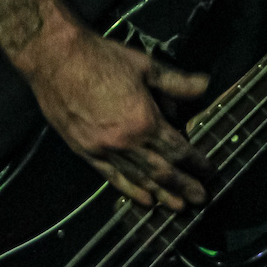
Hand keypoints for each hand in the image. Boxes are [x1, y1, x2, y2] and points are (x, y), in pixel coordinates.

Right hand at [20, 32, 215, 209]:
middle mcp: (126, 143)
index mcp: (144, 121)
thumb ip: (176, 83)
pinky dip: (129, 191)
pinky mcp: (85, 152)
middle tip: (201, 199)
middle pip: (161, 171)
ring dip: (161, 194)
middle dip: (183, 186)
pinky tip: (143, 201)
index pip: (177, 149)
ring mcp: (104, 151)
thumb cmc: (102, 58)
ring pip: (138, 179)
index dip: (195, 162)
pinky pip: (111, 177)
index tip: (209, 171)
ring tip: (178, 207)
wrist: (57, 60)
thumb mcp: (146, 66)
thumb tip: (205, 86)